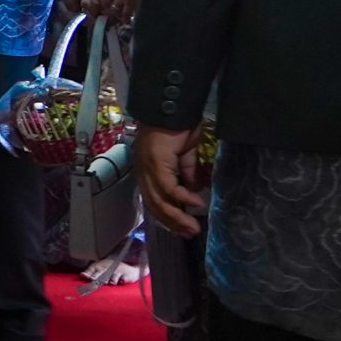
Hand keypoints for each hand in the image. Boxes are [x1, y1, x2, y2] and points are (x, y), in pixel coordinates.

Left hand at [135, 123, 207, 237]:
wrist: (174, 107)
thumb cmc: (178, 127)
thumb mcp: (184, 155)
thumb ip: (186, 173)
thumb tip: (193, 190)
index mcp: (148, 171)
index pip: (153, 201)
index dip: (168, 217)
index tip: (183, 229)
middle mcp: (144, 172)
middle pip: (154, 206)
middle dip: (173, 223)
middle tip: (190, 233)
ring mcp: (147, 168)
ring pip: (159, 200)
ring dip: (177, 217)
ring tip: (193, 227)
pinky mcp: (156, 162)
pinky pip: (169, 187)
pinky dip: (183, 198)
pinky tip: (196, 204)